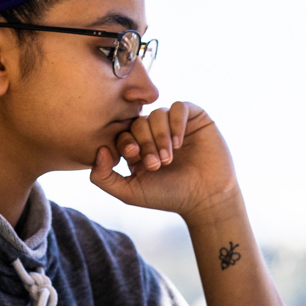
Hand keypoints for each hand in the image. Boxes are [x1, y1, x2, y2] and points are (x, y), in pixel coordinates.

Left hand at [90, 102, 239, 220]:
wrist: (206, 198)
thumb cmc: (169, 196)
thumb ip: (103, 177)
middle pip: (139, 122)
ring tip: (169, 158)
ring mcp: (175, 124)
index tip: (135, 158)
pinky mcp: (195, 118)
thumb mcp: (129, 192)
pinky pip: (179, 107)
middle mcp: (155, 133)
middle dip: (145, 143)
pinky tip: (179, 144)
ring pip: (158, 114)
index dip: (126, 142)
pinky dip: (176, 123)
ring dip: (160, 136)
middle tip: (156, 164)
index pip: (123, 132)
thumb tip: (99, 149)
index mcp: (138, 148)